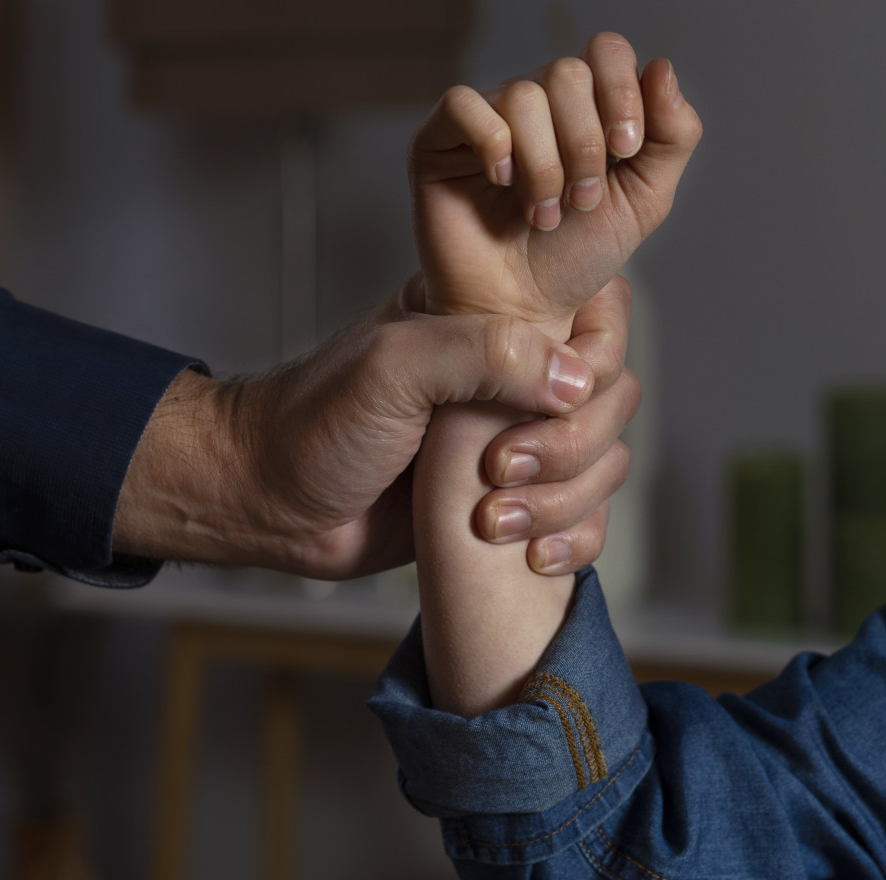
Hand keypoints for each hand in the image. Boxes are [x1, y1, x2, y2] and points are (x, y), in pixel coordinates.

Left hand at [111, 278, 632, 578]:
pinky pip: (583, 518)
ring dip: (566, 500)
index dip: (594, 359)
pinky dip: (575, 539)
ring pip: (605, 462)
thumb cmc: (315, 425)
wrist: (272, 504)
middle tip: (499, 469)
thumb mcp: (392, 366)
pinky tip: (532, 555)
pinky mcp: (511, 503)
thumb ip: (484, 354)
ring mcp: (516, 441)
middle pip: (613, 397)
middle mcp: (513, 377)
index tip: (549, 398)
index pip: (596, 316)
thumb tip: (576, 381)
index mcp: (491, 321)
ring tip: (492, 520)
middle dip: (571, 445)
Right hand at [411, 32, 701, 336]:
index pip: (605, 54)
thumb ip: (672, 137)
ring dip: (544, 165)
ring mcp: (486, 120)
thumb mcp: (644, 202)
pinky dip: (492, 144)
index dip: (622, 92)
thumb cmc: (574, 261)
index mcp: (585, 108)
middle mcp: (536, 106)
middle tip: (580, 202)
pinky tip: (501, 183)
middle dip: (584, 144)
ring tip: (541, 214)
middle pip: (567, 73)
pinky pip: (463, 104)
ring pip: (523, 96)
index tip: (625, 149)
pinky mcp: (439, 142)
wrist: (522, 313)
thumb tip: (662, 67)